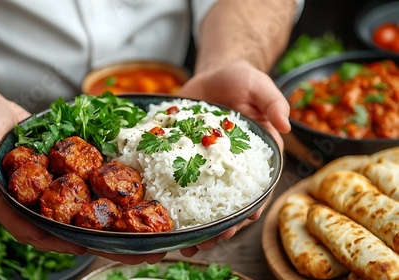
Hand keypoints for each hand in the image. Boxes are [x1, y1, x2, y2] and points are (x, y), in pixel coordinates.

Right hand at [0, 96, 164, 263]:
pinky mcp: (64, 174)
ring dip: (110, 223)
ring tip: (143, 234)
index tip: (82, 246)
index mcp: (12, 204)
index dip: (57, 241)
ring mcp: (51, 189)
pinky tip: (131, 198)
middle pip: (67, 227)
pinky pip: (86, 187)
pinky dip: (106, 194)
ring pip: (81, 211)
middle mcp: (35, 202)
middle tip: (133, 252)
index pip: (34, 230)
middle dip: (100, 241)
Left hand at [176, 60, 289, 255]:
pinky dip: (172, 198)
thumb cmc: (240, 81)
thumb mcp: (258, 84)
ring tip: (184, 241)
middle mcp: (230, 167)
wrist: (210, 76)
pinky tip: (163, 214)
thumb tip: (286, 124)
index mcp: (256, 156)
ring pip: (203, 199)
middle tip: (207, 240)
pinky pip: (177, 182)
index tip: (242, 222)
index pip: (258, 188)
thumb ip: (273, 101)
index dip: (252, 207)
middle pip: (229, 202)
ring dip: (196, 222)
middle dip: (221, 224)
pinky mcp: (184, 161)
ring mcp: (205, 167)